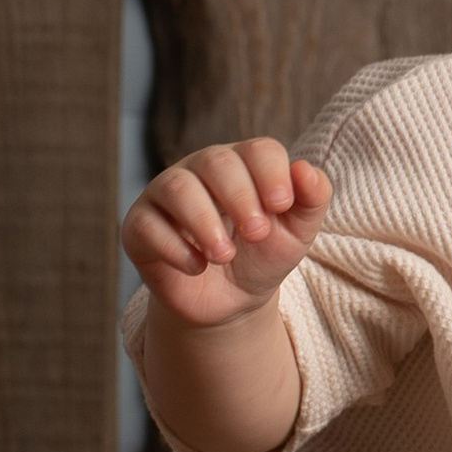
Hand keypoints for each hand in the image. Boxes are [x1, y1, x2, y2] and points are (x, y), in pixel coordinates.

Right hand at [124, 143, 331, 331]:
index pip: (259, 150)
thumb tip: (306, 170)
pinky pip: (147, 225)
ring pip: (177, 188)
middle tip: (257, 234)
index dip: (272, 174)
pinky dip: (175, 248)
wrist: (230, 301)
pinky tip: (197, 267)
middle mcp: (201, 170)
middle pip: (217, 161)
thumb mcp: (297, 233)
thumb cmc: (263, 256)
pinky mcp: (139, 225)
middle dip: (241, 198)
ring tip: (225, 255)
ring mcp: (165, 194)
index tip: (282, 205)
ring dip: (205, 223)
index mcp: (244, 164)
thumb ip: (312, 199)